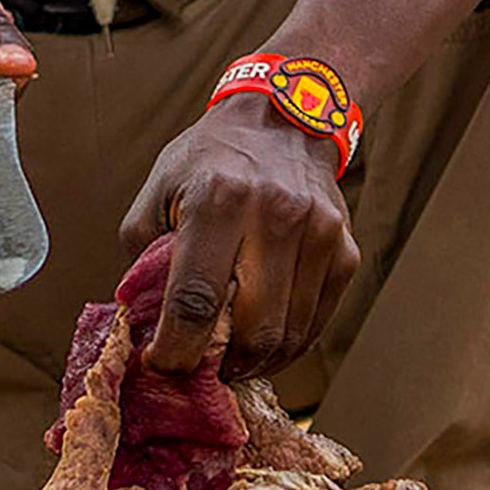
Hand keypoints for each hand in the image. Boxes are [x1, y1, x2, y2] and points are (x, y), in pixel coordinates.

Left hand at [120, 94, 358, 376]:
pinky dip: (287, 346)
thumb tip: (143, 320)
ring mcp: (318, 235)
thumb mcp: (159, 189)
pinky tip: (262, 344)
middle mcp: (275, 216)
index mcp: (219, 199)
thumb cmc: (209, 159)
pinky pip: (316, 323)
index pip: (197, 298)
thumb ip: (144, 253)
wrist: (284, 118)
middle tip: (199, 371)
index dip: (177, 348)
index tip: (162, 365)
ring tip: (229, 362)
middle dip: (221, 366)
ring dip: (255, 363)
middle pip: (253, 328)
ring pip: (289, 335)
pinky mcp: (345, 251)